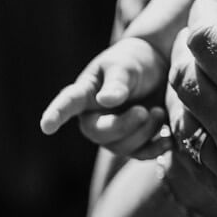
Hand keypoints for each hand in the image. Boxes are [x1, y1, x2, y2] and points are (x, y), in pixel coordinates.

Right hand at [39, 37, 168, 155]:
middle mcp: (94, 116)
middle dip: (123, 126)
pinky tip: (169, 140)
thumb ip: (117, 83)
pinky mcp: (134, 141)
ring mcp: (113, 131)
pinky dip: (156, 149)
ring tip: (159, 112)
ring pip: (121, 147)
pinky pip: (140, 155)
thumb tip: (105, 101)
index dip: (56, 115)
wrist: (159, 68)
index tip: (46, 126)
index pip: (68, 103)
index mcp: (86, 93)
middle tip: (145, 111)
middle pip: (99, 133)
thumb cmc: (135, 62)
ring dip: (144, 133)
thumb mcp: (126, 66)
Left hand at [169, 0, 216, 216]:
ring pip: (183, 113)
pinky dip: (192, 123)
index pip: (206, 38)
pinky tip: (213, 114)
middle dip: (193, 39)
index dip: (209, 11)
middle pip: (186, 72)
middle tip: (214, 22)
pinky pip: (193, 154)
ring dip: (188, 80)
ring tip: (211, 61)